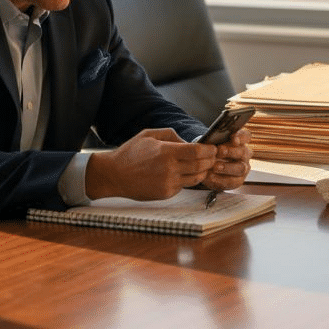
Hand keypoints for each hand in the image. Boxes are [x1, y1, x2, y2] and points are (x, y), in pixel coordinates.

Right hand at [86, 128, 215, 200]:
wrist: (114, 175)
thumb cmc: (131, 153)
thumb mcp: (149, 135)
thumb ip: (171, 135)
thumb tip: (189, 142)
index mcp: (166, 152)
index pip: (197, 152)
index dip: (209, 150)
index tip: (213, 148)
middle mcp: (169, 169)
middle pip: (201, 166)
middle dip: (210, 161)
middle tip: (213, 156)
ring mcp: (168, 183)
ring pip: (196, 178)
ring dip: (203, 171)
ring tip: (203, 165)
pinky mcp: (166, 193)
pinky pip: (184, 185)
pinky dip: (188, 179)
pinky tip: (185, 173)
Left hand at [199, 128, 251, 191]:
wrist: (206, 167)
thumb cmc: (210, 151)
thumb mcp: (210, 144)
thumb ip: (213, 141)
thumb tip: (209, 142)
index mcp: (240, 141)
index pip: (246, 136)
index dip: (241, 137)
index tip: (233, 139)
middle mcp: (244, 154)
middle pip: (243, 152)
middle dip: (231, 151)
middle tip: (220, 151)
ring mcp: (243, 167)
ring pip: (240, 168)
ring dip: (227, 167)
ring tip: (215, 167)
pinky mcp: (238, 180)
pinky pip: (232, 181)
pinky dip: (220, 179)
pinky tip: (211, 176)